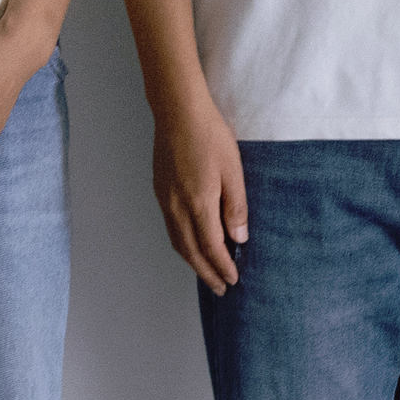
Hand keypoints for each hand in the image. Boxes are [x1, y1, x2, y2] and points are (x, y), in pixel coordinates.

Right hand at [149, 87, 251, 291]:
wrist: (178, 112)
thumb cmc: (210, 136)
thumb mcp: (233, 170)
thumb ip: (236, 206)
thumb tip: (239, 237)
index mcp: (198, 203)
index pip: (211, 247)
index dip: (222, 266)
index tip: (233, 280)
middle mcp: (177, 207)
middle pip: (190, 252)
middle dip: (206, 273)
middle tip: (220, 288)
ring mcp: (165, 200)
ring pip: (177, 242)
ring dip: (192, 261)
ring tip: (206, 273)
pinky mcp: (160, 191)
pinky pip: (171, 228)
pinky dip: (182, 244)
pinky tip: (192, 244)